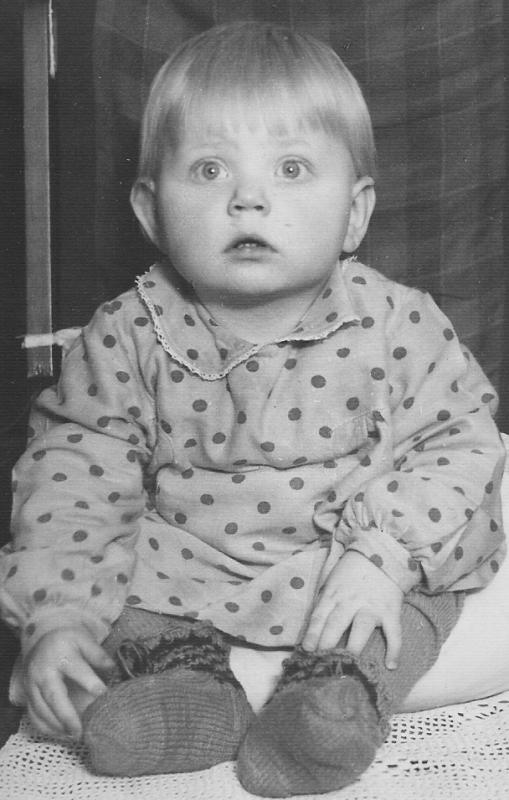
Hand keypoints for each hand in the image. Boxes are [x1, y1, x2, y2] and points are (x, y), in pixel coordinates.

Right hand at [23, 627, 114, 739]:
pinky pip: (33, 715)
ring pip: (40, 709)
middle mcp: (43, 671)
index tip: (103, 694)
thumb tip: (112, 667)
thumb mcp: (83, 639)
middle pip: (53, 696)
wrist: (41, 640)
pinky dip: (45, 728)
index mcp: (60, 654)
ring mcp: (32, 684)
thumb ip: (97, 653)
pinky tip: (60, 734)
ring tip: (73, 736)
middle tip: (80, 732)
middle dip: (66, 716)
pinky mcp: (27, 695)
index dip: (89, 681)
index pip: (76, 669)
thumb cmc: (66, 641)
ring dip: (56, 726)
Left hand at [301, 551, 402, 668]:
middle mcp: (351, 601)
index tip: (307, 650)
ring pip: (361, 628)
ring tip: (348, 665)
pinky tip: (391, 666)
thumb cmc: (350, 572)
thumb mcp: (332, 582)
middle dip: (328, 643)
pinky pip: (394, 632)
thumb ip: (324, 603)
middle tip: (322, 662)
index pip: (320, 616)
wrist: (380, 553)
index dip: (312, 634)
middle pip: (337, 623)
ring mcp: (372, 606)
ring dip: (354, 646)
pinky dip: (394, 649)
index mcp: (333, 594)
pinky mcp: (391, 611)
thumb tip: (312, 630)